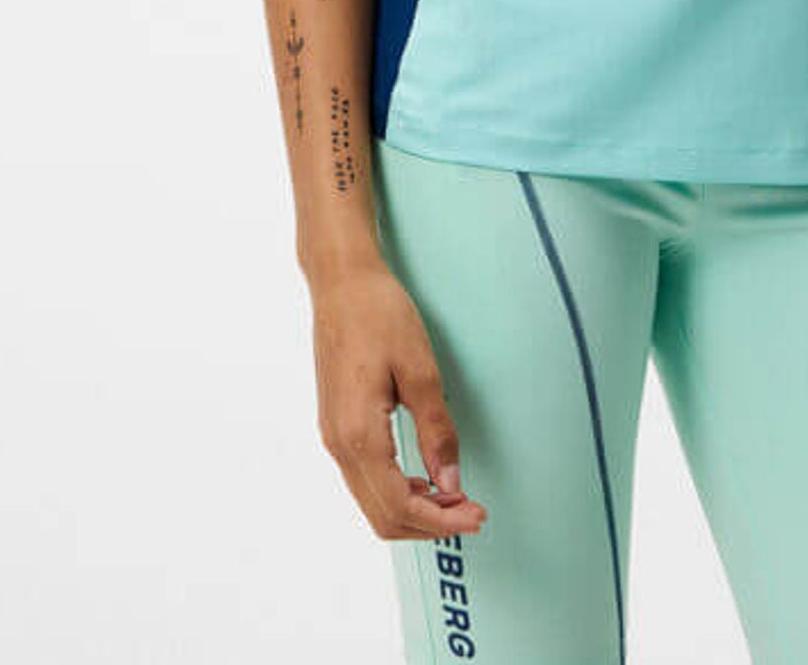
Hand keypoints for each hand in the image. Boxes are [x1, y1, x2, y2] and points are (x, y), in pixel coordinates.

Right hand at [311, 261, 487, 538]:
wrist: (341, 283)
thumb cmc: (377, 314)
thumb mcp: (420, 369)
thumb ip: (436, 430)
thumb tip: (451, 481)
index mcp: (358, 434)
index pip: (400, 505)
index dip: (442, 521)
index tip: (475, 516)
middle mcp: (339, 443)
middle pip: (382, 516)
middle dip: (430, 524)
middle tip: (471, 511)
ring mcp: (333, 436)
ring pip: (372, 501)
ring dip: (414, 509)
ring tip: (454, 495)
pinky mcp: (336, 425)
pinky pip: (365, 478)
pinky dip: (396, 490)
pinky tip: (424, 477)